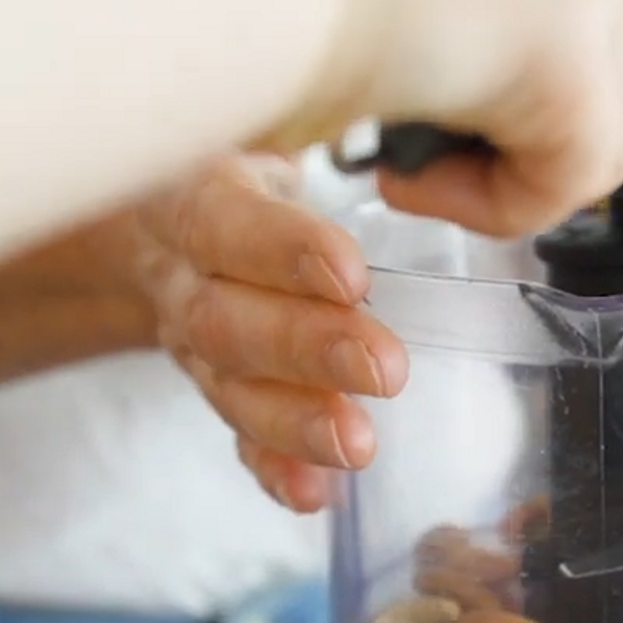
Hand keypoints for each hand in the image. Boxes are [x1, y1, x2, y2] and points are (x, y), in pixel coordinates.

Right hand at [131, 154, 408, 512]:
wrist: (177, 211)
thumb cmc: (262, 165)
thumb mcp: (280, 129)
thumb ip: (345, 139)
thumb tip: (445, 152)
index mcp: (196, 192)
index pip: (222, 221)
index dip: (279, 250)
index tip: (350, 273)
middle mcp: (184, 272)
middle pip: (227, 320)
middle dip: (307, 349)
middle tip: (385, 370)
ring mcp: (195, 339)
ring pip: (230, 386)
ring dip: (294, 421)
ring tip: (357, 445)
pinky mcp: (219, 384)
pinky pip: (238, 434)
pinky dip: (275, 466)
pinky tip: (314, 493)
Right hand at [317, 0, 622, 237]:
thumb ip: (500, 13)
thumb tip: (533, 84)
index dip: (578, 93)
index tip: (494, 127)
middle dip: (583, 142)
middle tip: (486, 170)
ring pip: (621, 134)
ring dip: (527, 180)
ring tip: (428, 176)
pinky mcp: (572, 53)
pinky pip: (574, 177)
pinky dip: (498, 207)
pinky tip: (410, 184)